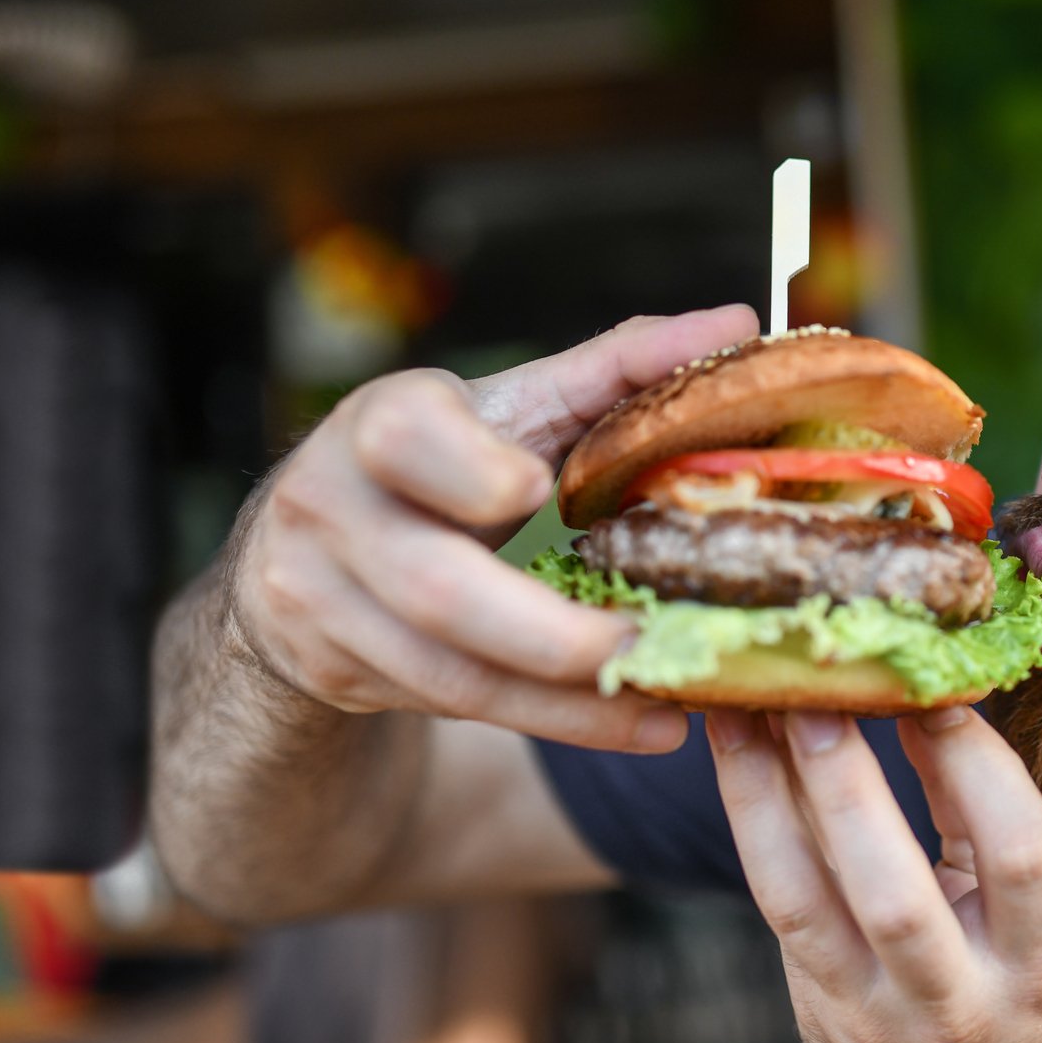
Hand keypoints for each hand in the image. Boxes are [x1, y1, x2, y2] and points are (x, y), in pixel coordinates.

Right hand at [231, 304, 756, 750]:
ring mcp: (322, 599)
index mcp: (383, 422)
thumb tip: (738, 324)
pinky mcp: (336, 670)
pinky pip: (455, 708)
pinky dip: (551, 718)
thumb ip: (619, 368)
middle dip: (550, 631)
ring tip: (667, 701)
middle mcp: (333, 508)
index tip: (537, 489)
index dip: (470, 468)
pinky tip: (630, 719)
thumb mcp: (517, 407)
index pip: (407, 436)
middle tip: (650, 646)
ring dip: (568, 701)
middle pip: (436, 585)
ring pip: (451, 672)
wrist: (303, 549)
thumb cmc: (447, 460)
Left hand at [706, 706, 1041, 1042]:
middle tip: (816, 693)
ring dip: (771, 796)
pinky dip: (756, 825)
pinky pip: (778, 910)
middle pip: (894, 891)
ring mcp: (878, 1018)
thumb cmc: (1010, 997)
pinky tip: (743, 761)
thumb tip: (931, 698)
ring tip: (750, 711)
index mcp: (1038, 966)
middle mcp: (960, 1002)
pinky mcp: (820, 1013)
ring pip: (809, 902)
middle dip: (847, 784)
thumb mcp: (1033, 925)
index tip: (937, 689)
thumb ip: (982, 825)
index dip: (979, 766)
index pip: (1022, 856)